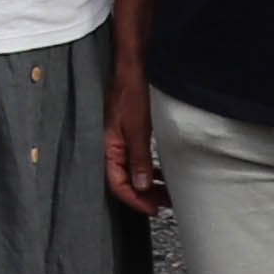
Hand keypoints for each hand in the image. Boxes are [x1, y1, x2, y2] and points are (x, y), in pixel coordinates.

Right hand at [105, 53, 167, 217]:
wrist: (131, 65)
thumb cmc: (129, 90)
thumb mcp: (137, 128)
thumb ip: (139, 158)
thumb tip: (142, 185)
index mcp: (107, 147)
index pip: (117, 184)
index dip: (136, 200)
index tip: (154, 208)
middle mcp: (110, 146)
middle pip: (124, 181)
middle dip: (144, 195)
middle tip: (165, 202)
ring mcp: (118, 140)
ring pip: (131, 171)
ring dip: (148, 183)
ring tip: (166, 190)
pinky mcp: (127, 133)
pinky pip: (135, 159)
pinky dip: (148, 169)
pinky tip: (161, 172)